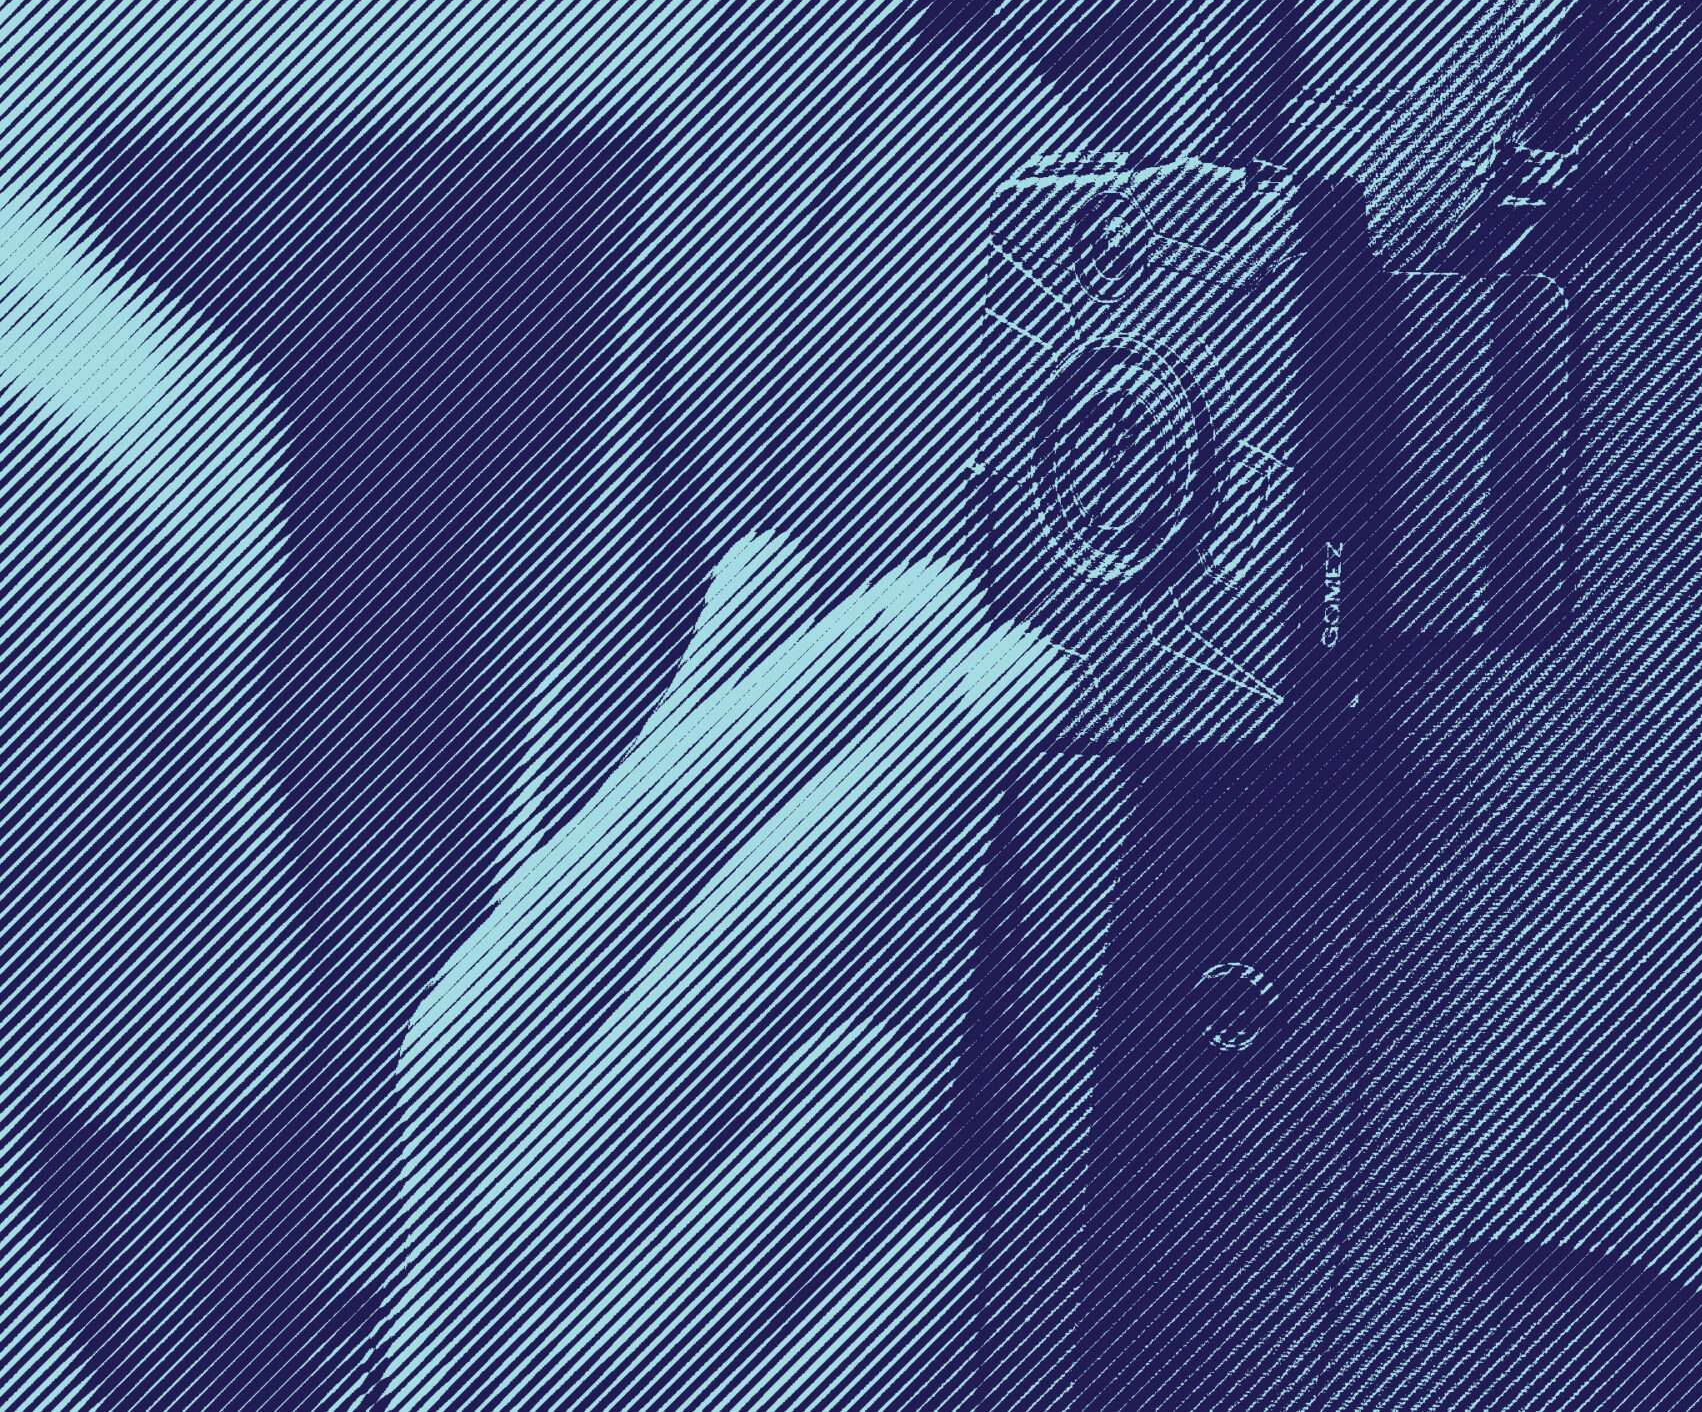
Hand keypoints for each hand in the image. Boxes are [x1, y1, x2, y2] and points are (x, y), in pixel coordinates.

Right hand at [389, 534, 1070, 1410]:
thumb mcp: (570, 997)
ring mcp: (636, 1313)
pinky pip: (923, 1263)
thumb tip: (766, 574)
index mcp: (486, 1038)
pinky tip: (892, 1231)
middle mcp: (538, 1171)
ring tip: (876, 1076)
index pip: (654, 830)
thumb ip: (672, 778)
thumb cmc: (559, 1194)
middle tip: (1030, 670)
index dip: (805, 704)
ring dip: (913, 1056)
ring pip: (858, 1099)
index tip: (930, 606)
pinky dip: (938, 1220)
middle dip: (908, 780)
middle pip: (758, 933)